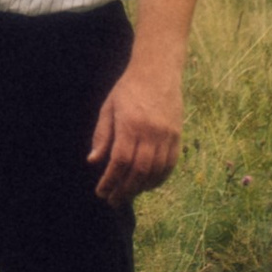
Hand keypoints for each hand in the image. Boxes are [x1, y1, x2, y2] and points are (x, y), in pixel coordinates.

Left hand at [87, 59, 181, 205]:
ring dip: (141, 187)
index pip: (120, 161)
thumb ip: (102, 135)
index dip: (110, 181)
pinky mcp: (177, 135)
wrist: (158, 70)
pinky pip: (170, 164)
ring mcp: (167, 135)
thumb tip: (93, 161)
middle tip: (113, 200)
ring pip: (155, 170)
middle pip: (138, 170)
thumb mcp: (108, 108)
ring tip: (128, 194)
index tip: (101, 192)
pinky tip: (147, 184)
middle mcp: (151, 132)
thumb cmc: (128, 89)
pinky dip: (159, 178)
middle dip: (124, 190)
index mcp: (130, 124)